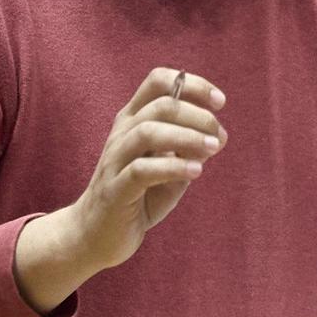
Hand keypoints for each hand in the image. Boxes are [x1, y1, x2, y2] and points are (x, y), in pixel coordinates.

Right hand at [14, 68, 227, 313]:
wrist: (97, 235)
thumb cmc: (139, 195)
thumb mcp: (170, 167)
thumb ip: (191, 149)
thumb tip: (219, 136)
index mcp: (134, 119)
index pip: (159, 81)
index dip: (193, 85)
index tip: (219, 102)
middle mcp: (122, 133)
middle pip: (161, 105)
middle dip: (197, 115)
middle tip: (218, 136)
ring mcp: (115, 160)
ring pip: (148, 132)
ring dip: (187, 137)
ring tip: (212, 149)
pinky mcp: (115, 190)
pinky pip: (141, 170)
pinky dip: (173, 166)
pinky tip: (195, 171)